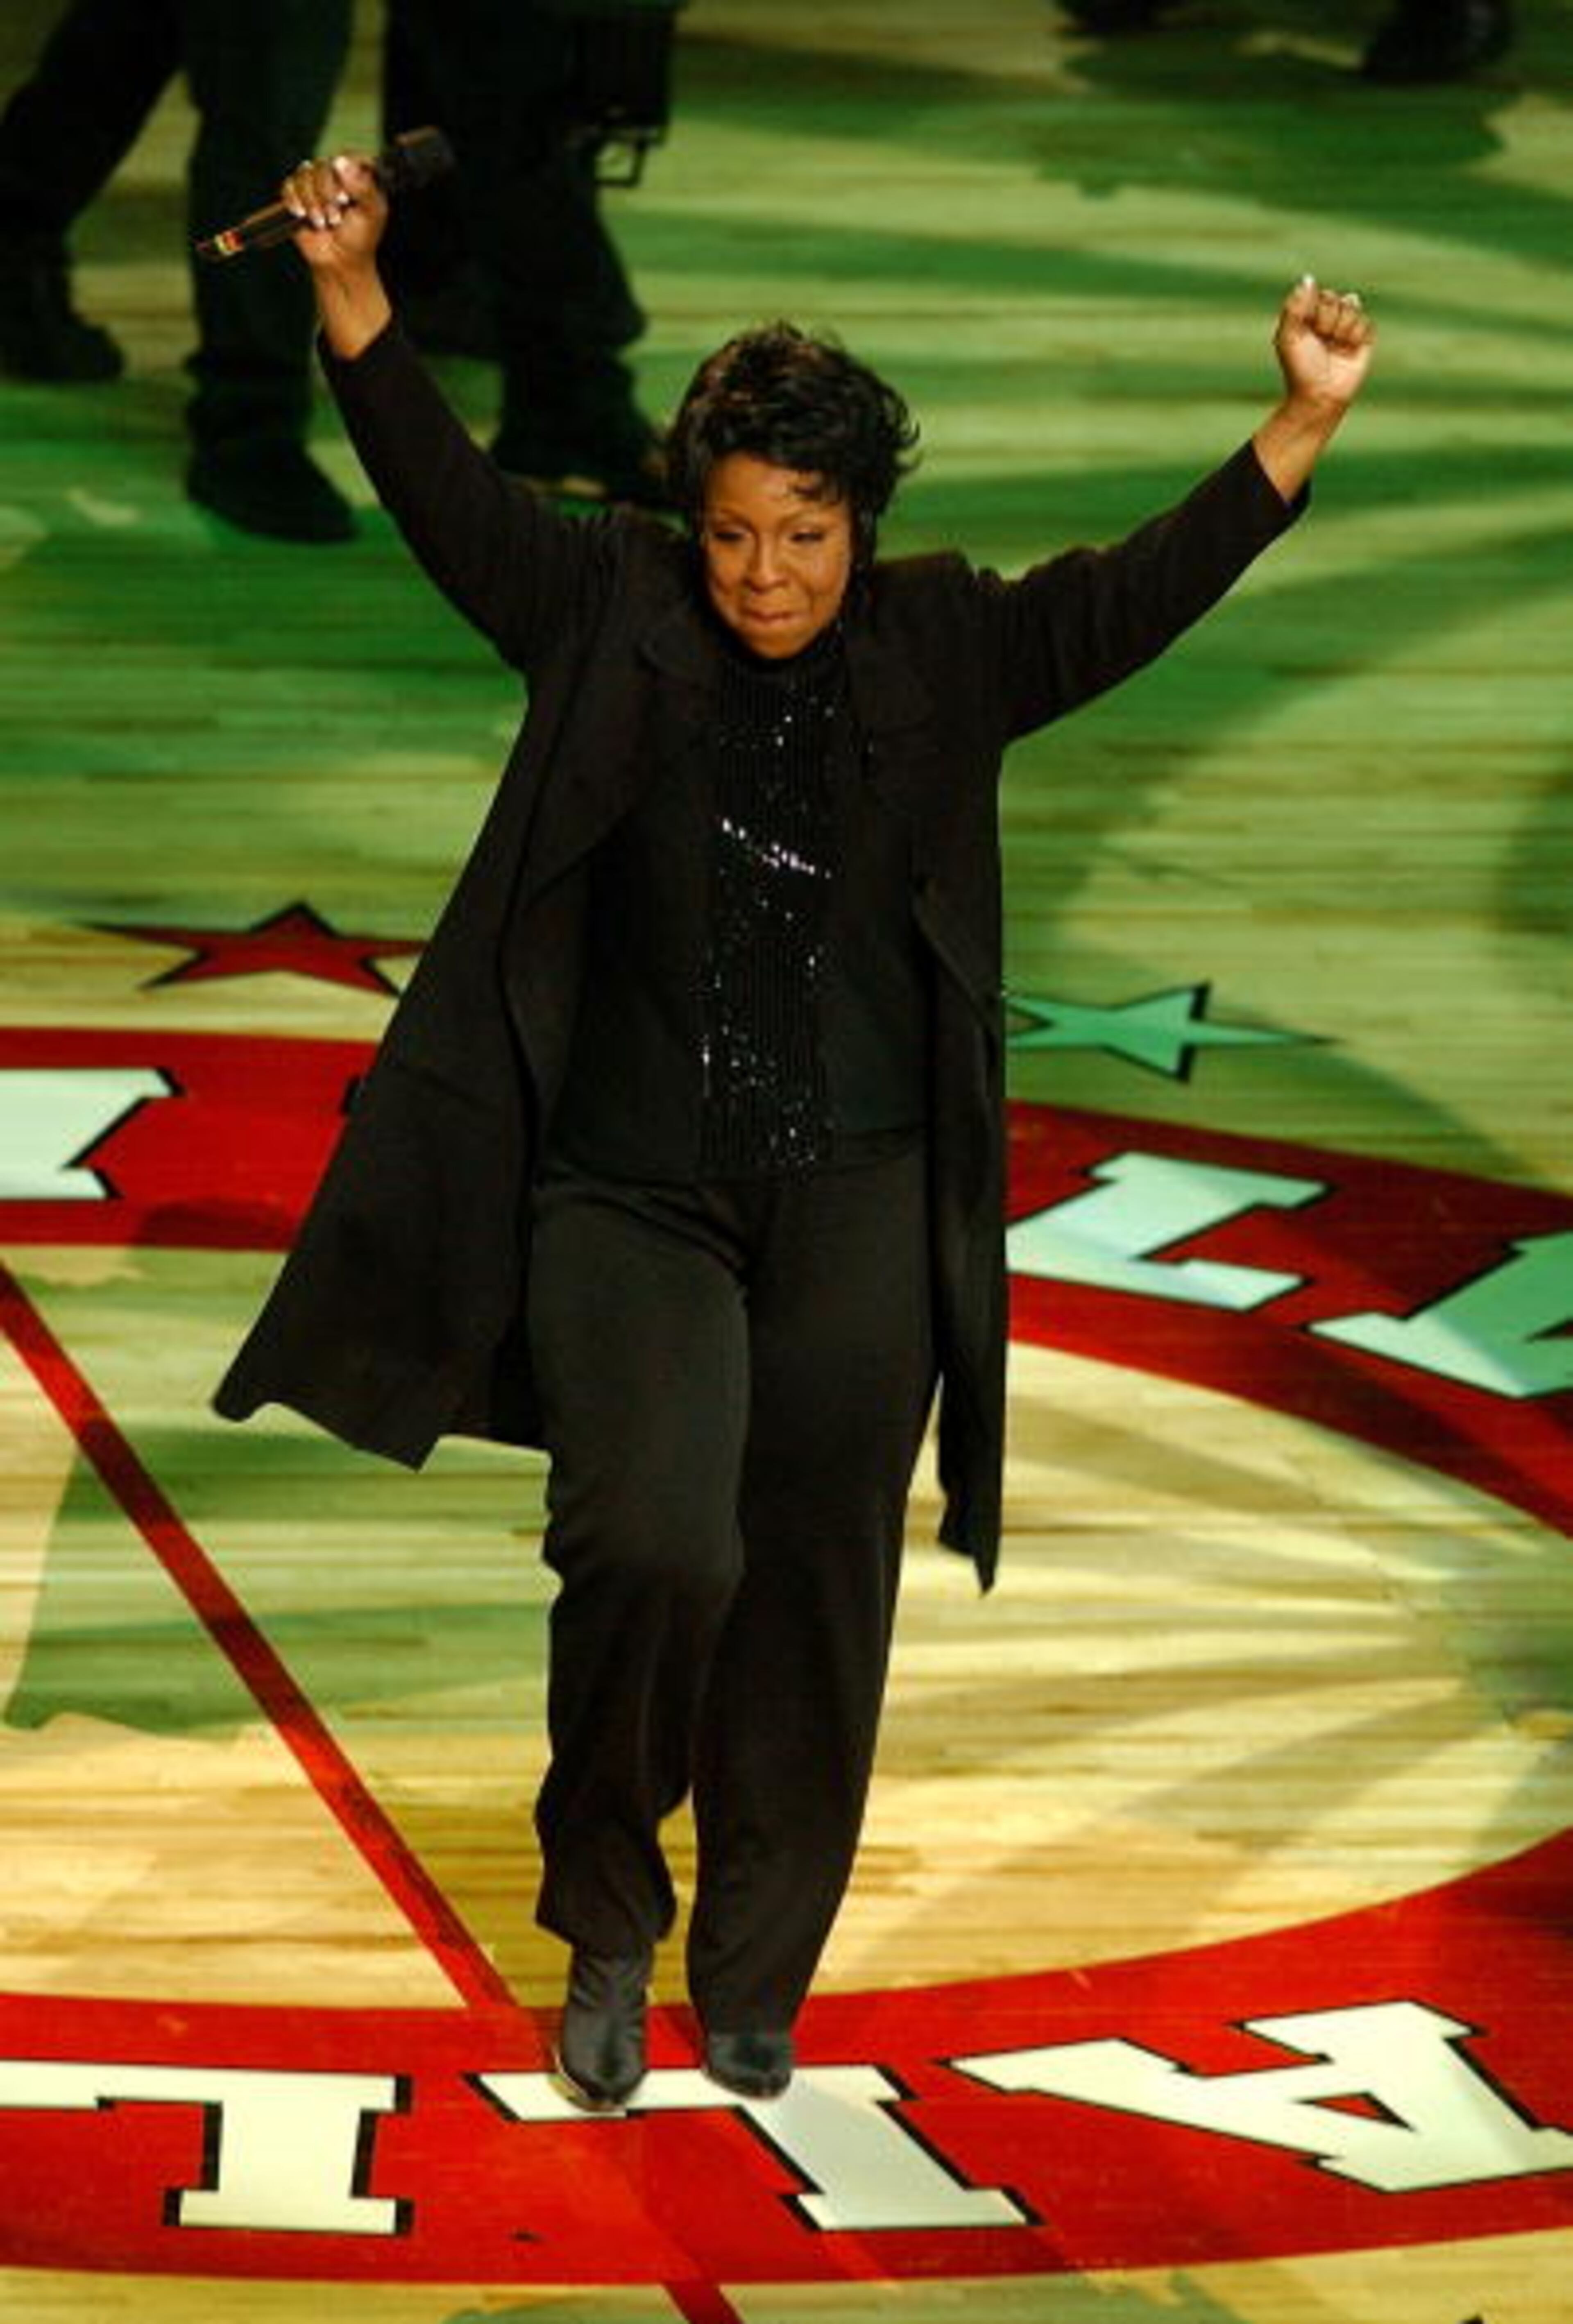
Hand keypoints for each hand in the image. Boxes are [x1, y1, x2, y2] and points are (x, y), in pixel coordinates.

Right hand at [279, 153, 387, 273]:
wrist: (340, 261)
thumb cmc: (360, 238)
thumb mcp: (370, 213)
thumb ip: (362, 187)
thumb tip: (339, 162)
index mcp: (356, 174)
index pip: (346, 157)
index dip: (343, 176)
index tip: (347, 199)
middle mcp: (334, 174)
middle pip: (322, 166)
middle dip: (327, 194)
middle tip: (336, 218)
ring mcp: (314, 184)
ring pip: (304, 174)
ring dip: (312, 202)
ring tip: (323, 223)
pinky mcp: (297, 195)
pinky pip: (288, 186)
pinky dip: (294, 200)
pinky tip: (302, 215)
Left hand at [1273, 275, 1374, 413]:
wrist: (1319, 395)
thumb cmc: (1300, 368)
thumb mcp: (1288, 336)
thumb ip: (1295, 306)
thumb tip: (1308, 278)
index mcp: (1310, 315)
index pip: (1319, 293)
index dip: (1314, 311)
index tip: (1307, 330)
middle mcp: (1329, 318)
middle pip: (1336, 297)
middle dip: (1327, 319)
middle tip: (1321, 340)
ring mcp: (1347, 327)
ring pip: (1353, 307)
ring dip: (1341, 329)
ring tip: (1334, 347)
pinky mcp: (1364, 339)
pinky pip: (1366, 322)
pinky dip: (1355, 337)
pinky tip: (1348, 350)